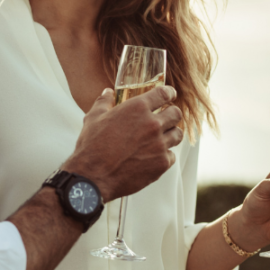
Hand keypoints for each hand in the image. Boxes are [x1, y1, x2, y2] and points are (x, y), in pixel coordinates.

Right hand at [64, 86, 182, 201]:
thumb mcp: (93, 118)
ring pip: (177, 135)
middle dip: (172, 114)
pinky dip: (164, 155)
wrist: (93, 177)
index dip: (169, 93)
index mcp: (137, 108)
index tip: (170, 94)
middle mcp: (152, 124)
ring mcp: (159, 145)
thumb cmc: (91, 146)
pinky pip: (171, 156)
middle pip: (176, 114)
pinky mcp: (161, 164)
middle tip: (166, 118)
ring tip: (160, 138)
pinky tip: (153, 156)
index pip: (164, 93)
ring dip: (170, 134)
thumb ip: (104, 102)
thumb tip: (108, 93)